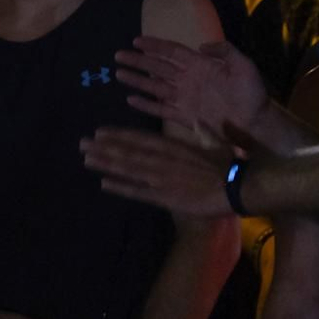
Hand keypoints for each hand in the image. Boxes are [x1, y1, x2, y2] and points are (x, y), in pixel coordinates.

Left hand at [82, 127, 238, 218]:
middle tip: (82, 144)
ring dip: (106, 164)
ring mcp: (161, 179)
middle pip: (128, 152)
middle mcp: (162, 160)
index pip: (140, 138)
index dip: (118, 135)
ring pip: (128, 169)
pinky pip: (138, 192)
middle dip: (103, 148)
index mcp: (173, 146)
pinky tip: (103, 183)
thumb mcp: (215, 143)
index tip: (100, 131)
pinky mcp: (164, 197)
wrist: (236, 188)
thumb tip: (197, 120)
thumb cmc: (228, 165)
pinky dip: (120, 187)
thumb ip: (202, 132)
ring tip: (86, 159)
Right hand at [115, 35, 268, 145]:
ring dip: (137, 80)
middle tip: (118, 55)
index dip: (155, 46)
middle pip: (158, 68)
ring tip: (118, 73)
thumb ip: (225, 51)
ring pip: (155, 87)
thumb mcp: (243, 65)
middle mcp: (188, 80)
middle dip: (138, 61)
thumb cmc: (253, 93)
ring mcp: (185, 99)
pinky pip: (162, 110)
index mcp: (200, 66)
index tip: (136, 41)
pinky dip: (146, 105)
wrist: (256, 123)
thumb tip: (201, 45)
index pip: (172, 52)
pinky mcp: (186, 117)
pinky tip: (131, 100)